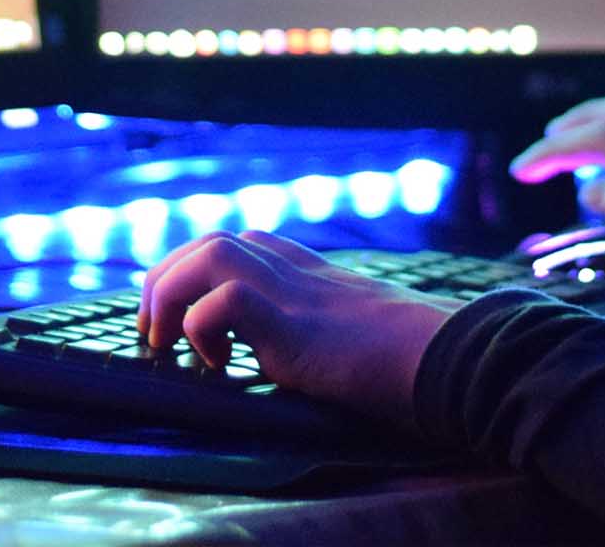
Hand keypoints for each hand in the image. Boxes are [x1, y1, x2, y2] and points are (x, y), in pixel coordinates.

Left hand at [137, 230, 455, 429]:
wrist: (450, 359)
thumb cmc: (413, 357)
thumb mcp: (357, 331)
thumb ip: (324, 328)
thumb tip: (302, 356)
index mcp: (309, 271)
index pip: (237, 245)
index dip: (191, 273)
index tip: (174, 318)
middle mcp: (296, 270)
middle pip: (209, 240)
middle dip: (164, 279)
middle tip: (153, 334)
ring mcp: (295, 291)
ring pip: (210, 251)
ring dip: (171, 292)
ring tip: (167, 342)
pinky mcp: (295, 323)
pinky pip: (227, 300)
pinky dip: (204, 327)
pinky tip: (217, 364)